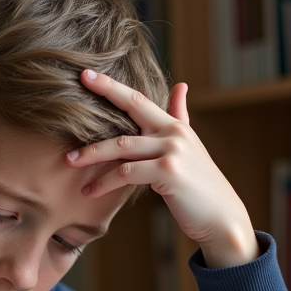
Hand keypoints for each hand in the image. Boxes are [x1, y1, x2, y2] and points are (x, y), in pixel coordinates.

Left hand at [66, 70, 259, 267]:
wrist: (220, 216)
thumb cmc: (199, 185)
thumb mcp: (190, 146)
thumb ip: (180, 116)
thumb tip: (181, 85)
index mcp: (173, 125)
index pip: (139, 98)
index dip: (112, 85)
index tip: (86, 74)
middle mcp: (173, 132)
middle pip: (132, 107)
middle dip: (102, 95)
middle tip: (70, 95)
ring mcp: (172, 150)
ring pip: (122, 145)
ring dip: (92, 154)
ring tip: (69, 161)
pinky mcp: (168, 172)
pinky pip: (127, 173)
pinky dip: (105, 182)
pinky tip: (89, 191)